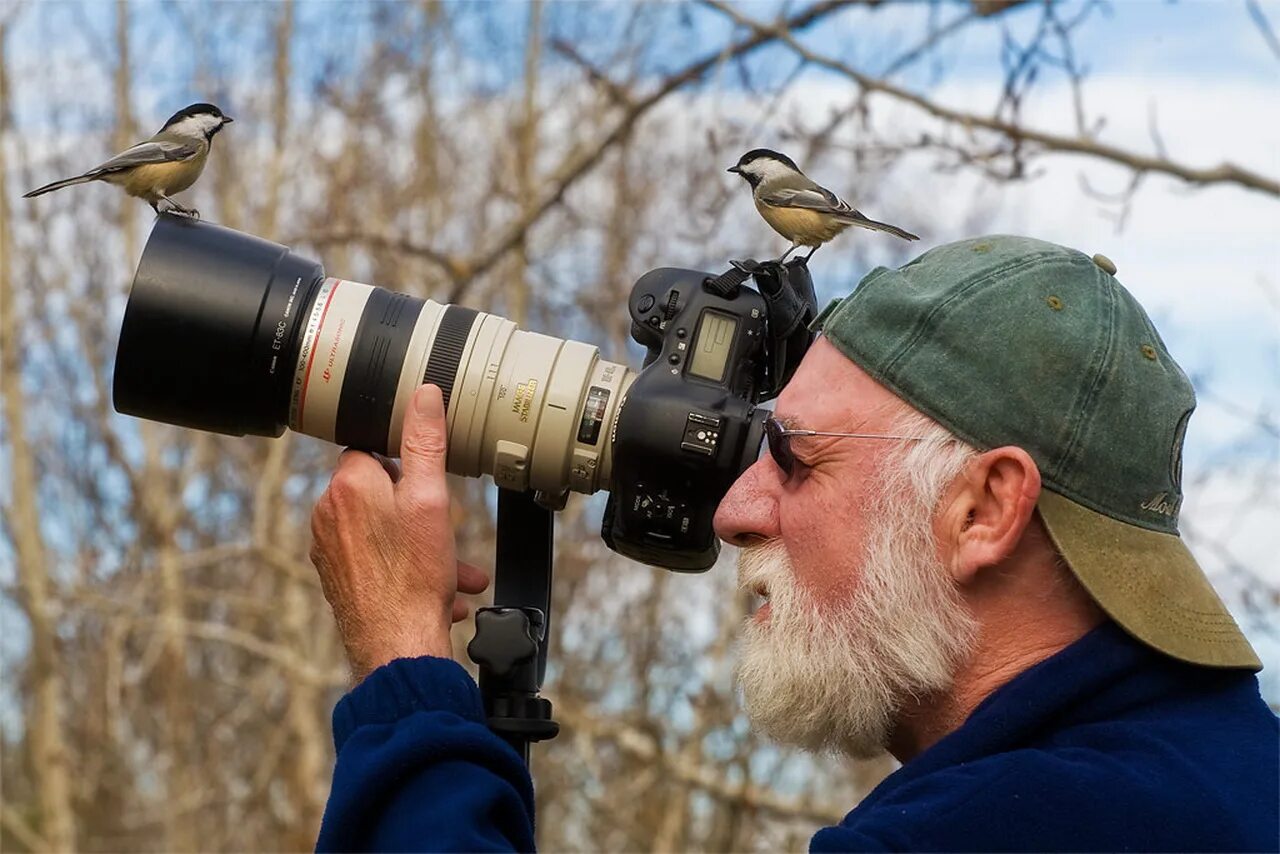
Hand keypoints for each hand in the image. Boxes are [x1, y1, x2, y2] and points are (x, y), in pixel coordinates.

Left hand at [309, 384, 489, 681]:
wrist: (397, 647)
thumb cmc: (414, 577)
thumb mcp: (431, 500)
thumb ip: (425, 443)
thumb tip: (423, 395)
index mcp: (347, 485)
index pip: (372, 448)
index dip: (406, 463)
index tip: (429, 482)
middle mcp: (328, 514)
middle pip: (381, 492)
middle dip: (422, 511)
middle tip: (448, 531)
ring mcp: (330, 550)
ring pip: (385, 531)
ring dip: (423, 546)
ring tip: (455, 570)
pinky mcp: (339, 580)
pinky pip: (379, 561)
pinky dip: (408, 570)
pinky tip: (440, 594)